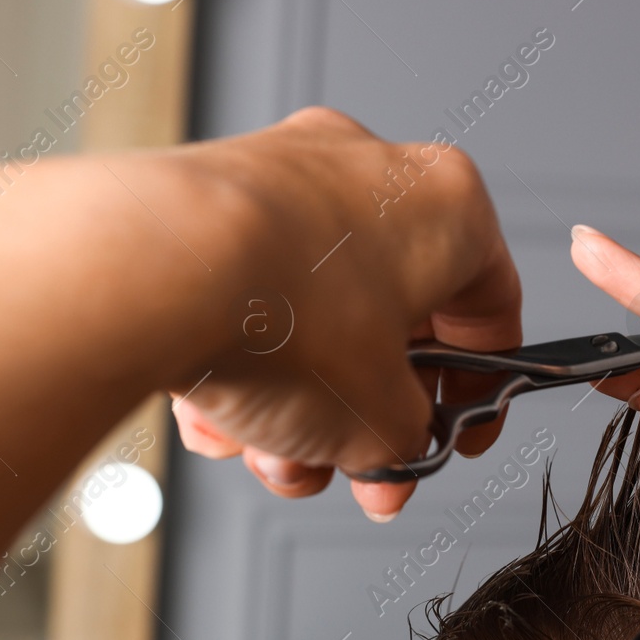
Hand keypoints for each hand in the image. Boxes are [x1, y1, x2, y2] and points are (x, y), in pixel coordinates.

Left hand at [155, 108, 520, 519]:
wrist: (149, 274)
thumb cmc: (278, 313)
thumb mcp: (380, 420)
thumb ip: (407, 437)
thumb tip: (391, 444)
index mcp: (447, 205)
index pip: (490, 307)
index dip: (478, 390)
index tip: (459, 433)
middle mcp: (368, 172)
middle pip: (387, 321)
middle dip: (366, 413)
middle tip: (360, 467)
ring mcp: (283, 179)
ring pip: (312, 317)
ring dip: (297, 402)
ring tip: (272, 454)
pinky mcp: (206, 198)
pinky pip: (244, 299)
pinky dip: (238, 360)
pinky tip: (218, 415)